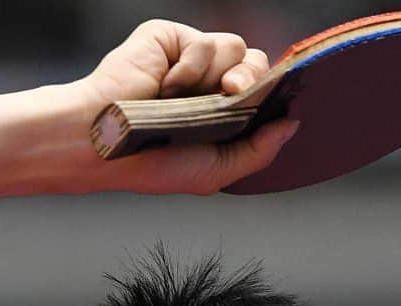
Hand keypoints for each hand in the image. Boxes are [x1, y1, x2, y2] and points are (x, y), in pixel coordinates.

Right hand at [69, 20, 297, 194]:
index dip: (269, 93)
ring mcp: (190, 61)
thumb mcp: (214, 171)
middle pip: (255, 63)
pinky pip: (204, 40)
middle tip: (229, 96)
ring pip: (234, 47)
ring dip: (215, 75)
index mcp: (219, 117)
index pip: (261, 93)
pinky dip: (190, 66)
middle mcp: (207, 86)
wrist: (109, 141)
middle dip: (251, 80)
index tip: (270, 102)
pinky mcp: (171, 40)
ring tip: (184, 98)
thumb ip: (257, 151)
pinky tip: (167, 86)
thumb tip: (291, 126)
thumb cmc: (152, 165)